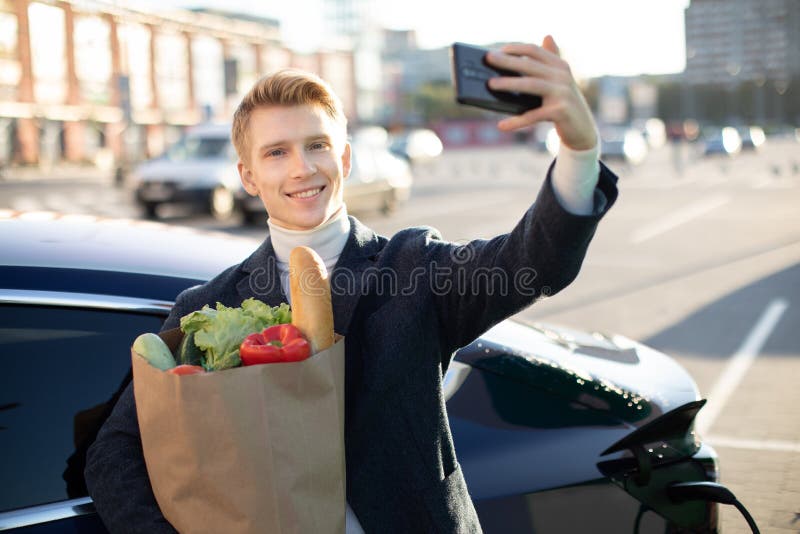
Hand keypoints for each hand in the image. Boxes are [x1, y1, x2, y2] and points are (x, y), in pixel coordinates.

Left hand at [486, 35, 597, 150]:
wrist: (583, 129)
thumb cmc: (563, 103)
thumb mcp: (558, 81)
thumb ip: (549, 62)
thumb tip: (546, 36)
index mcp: (559, 65)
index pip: (534, 50)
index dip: (515, 48)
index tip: (497, 50)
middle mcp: (562, 76)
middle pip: (529, 65)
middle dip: (507, 61)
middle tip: (487, 59)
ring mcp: (562, 93)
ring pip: (531, 84)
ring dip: (509, 83)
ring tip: (490, 84)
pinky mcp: (560, 111)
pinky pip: (533, 115)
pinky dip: (516, 121)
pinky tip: (501, 126)